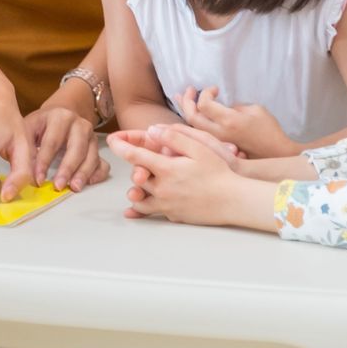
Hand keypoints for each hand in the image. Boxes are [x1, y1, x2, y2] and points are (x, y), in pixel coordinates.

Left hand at [25, 101, 110, 192]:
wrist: (60, 115)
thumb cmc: (42, 125)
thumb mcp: (29, 128)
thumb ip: (26, 148)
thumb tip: (23, 174)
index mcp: (59, 117)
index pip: (52, 141)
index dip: (44, 162)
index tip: (38, 179)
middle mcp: (79, 124)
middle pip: (76, 148)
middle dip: (67, 168)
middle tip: (58, 186)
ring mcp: (90, 136)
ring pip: (91, 155)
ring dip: (83, 173)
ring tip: (74, 187)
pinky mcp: (96, 148)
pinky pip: (103, 162)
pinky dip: (98, 173)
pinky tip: (89, 182)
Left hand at [108, 125, 259, 226]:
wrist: (234, 201)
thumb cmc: (219, 173)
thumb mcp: (199, 148)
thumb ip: (174, 137)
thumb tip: (152, 131)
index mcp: (166, 170)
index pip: (135, 156)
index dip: (120, 145)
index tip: (112, 140)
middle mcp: (162, 189)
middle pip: (136, 178)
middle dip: (134, 169)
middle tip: (136, 162)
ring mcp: (167, 205)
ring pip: (140, 199)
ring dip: (136, 190)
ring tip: (137, 184)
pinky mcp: (174, 216)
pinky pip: (153, 212)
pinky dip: (144, 208)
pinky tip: (137, 208)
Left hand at [177, 88, 299, 158]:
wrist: (275, 152)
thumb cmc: (268, 129)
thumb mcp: (255, 110)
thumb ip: (234, 106)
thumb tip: (221, 107)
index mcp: (229, 121)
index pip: (204, 104)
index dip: (205, 93)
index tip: (215, 89)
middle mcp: (219, 132)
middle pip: (191, 117)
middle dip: (187, 100)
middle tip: (189, 90)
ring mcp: (217, 141)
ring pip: (191, 126)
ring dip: (185, 110)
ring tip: (180, 98)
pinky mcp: (217, 146)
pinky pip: (198, 133)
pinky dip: (190, 121)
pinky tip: (188, 113)